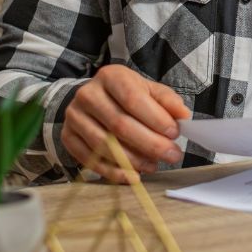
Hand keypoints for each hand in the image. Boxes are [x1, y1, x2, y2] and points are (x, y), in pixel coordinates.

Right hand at [62, 64, 190, 183]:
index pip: (133, 99)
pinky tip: (133, 175)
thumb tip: (184, 116)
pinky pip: (91, 160)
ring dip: (134, 160)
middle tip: (172, 155)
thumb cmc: (127, 95)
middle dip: (150, 144)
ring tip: (154, 165)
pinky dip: (114, 172)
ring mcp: (74, 116)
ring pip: (105, 145)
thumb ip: (167, 101)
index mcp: (110, 76)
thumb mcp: (148, 90)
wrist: (93, 99)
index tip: (175, 133)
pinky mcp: (68, 137)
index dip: (155, 119)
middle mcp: (87, 94)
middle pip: (120, 125)